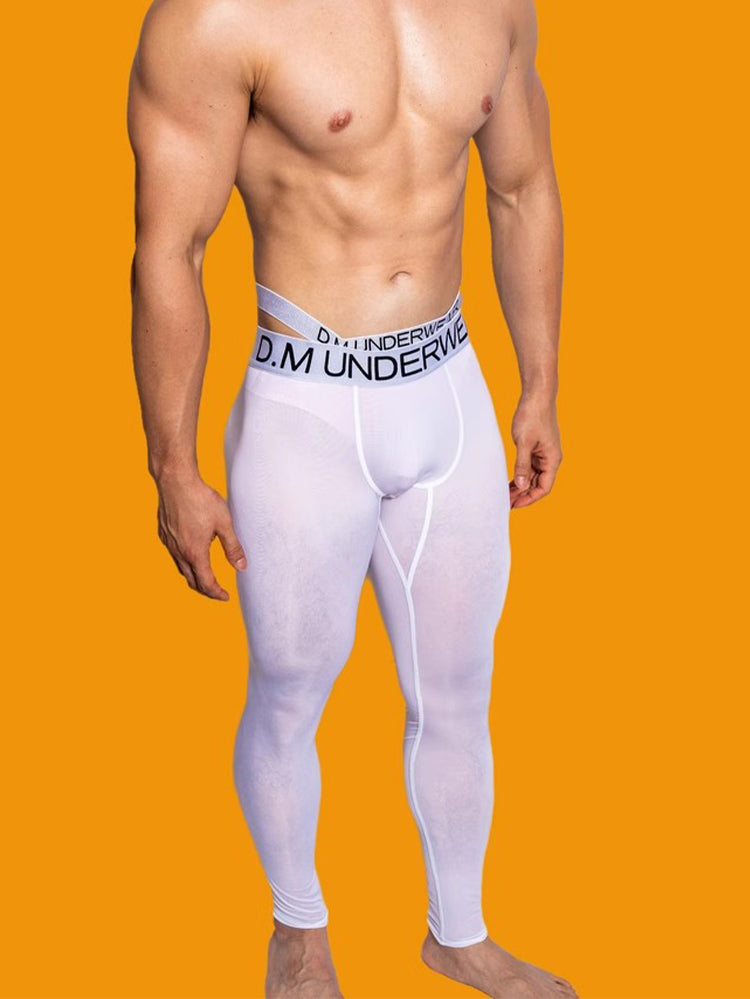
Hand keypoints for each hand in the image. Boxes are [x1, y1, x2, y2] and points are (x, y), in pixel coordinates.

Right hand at [155, 471, 246, 599]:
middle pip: (191, 581)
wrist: (175, 481)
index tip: (225, 596)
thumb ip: (233, 547)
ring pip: (181, 568)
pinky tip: (191, 554)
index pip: (206, 583)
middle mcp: (179, 552)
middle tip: (217, 591)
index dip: (217, 593)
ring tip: (205, 576)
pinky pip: (174, 555)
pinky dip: (184, 562)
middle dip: (205, 589)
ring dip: (194, 576)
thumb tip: (242, 566)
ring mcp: (169, 543)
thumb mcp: (224, 523)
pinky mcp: (163, 534)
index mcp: (195, 552)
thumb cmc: (201, 499)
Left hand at [509, 393, 561, 508]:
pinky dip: (521, 475)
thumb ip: (522, 465)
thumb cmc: (532, 416)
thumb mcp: (524, 442)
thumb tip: (521, 485)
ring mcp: (544, 454)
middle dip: (523, 495)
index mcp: (552, 459)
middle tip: (505, 502)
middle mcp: (551, 459)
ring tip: (505, 494)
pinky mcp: (537, 448)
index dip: (529, 499)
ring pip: (533, 477)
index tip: (514, 504)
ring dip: (521, 486)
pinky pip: (530, 467)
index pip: (544, 488)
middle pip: (538, 485)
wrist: (537, 396)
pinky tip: (510, 481)